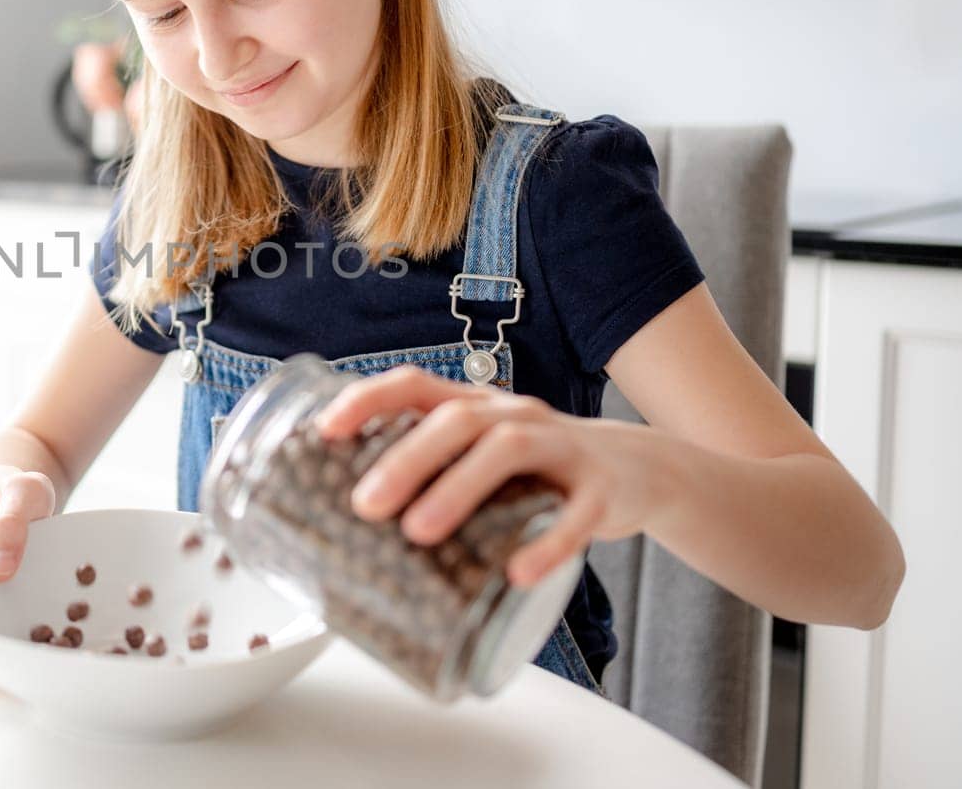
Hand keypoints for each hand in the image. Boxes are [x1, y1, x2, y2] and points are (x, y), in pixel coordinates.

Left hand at [314, 366, 661, 588]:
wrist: (636, 470)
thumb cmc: (534, 474)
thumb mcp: (480, 462)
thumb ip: (431, 482)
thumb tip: (346, 532)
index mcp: (476, 407)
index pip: (415, 385)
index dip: (367, 400)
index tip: (325, 431)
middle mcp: (514, 416)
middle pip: (456, 420)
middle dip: (406, 459)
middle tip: (365, 505)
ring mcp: (560, 446)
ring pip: (507, 450)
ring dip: (457, 489)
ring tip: (419, 533)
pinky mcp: (602, 489)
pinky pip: (577, 514)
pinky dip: (547, 544)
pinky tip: (518, 574)